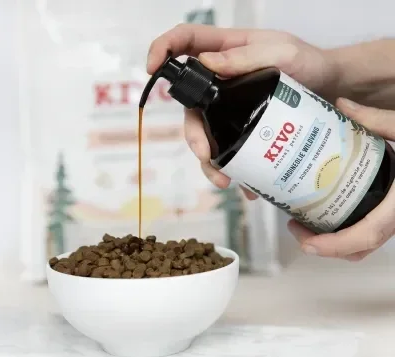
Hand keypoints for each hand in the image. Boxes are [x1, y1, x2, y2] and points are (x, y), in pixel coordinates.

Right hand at [147, 24, 338, 198]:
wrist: (331, 88)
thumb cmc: (309, 63)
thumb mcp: (282, 52)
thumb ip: (246, 56)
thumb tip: (207, 63)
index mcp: (225, 52)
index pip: (184, 43)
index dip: (162, 51)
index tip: (151, 69)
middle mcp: (221, 81)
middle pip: (191, 108)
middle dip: (194, 136)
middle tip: (205, 156)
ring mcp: (231, 107)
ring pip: (207, 136)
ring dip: (211, 163)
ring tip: (228, 182)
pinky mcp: (244, 128)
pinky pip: (230, 150)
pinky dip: (236, 171)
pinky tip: (248, 187)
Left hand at [289, 97, 394, 260]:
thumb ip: (376, 119)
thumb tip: (340, 104)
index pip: (369, 234)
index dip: (336, 245)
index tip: (307, 245)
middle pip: (360, 248)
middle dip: (324, 246)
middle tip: (295, 225)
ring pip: (364, 244)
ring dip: (332, 242)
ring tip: (303, 221)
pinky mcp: (392, 215)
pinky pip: (368, 233)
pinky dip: (345, 233)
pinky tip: (325, 211)